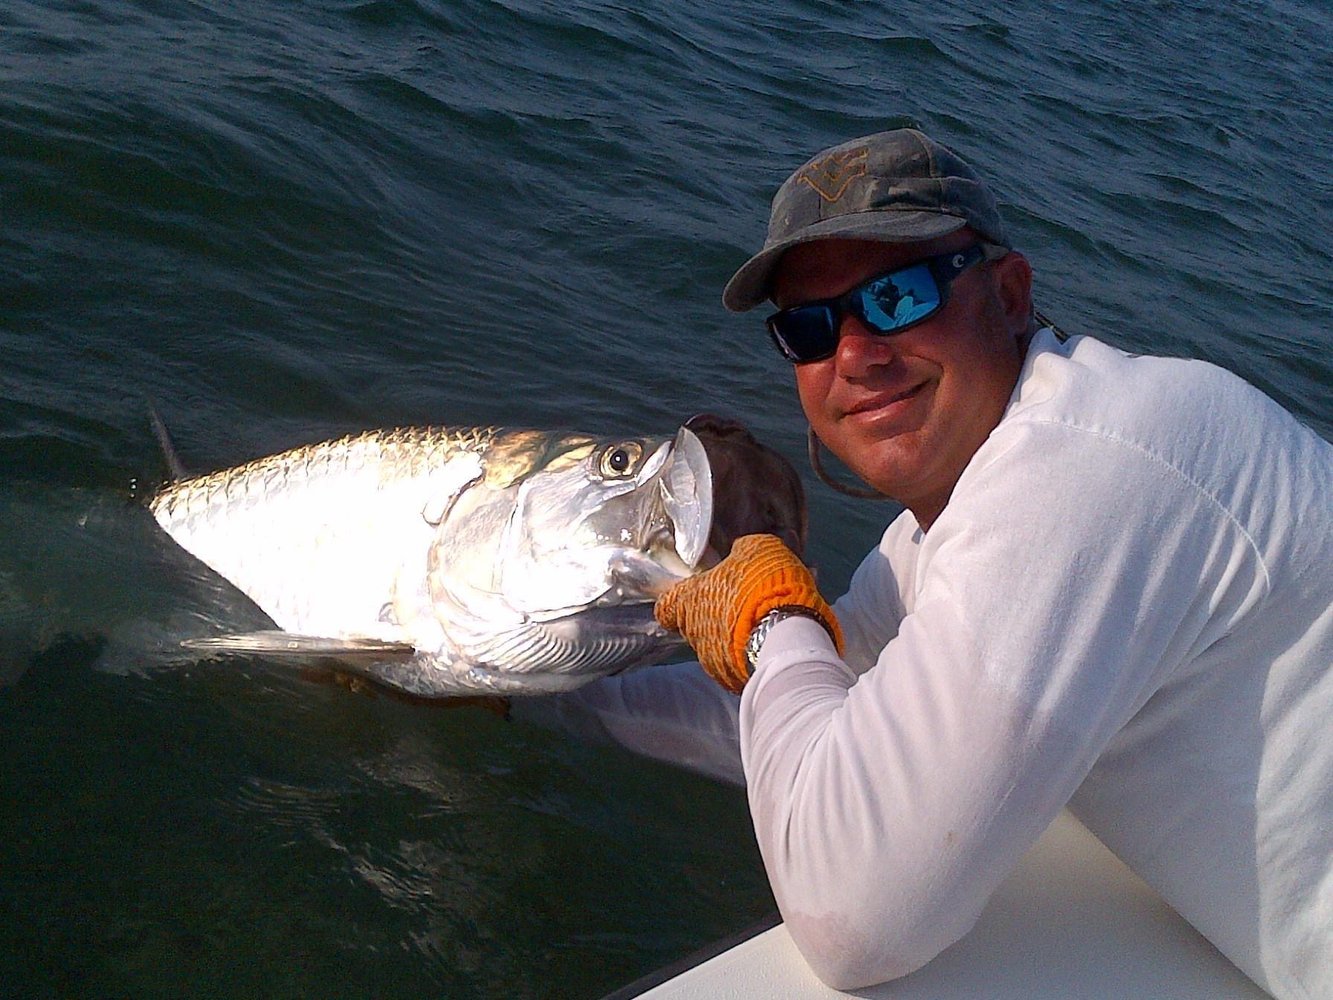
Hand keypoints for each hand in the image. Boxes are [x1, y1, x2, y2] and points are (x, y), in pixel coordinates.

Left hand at [655, 534, 842, 692]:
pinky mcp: (734, 681)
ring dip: (736, 637)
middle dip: (717, 616)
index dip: (678, 600)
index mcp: (689, 601)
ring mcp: (713, 662)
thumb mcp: (757, 549)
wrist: (786, 636)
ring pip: (719, 647)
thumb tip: (740, 551)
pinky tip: (774, 643)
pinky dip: (752, 655)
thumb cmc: (763, 587)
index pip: (665, 606)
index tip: (693, 594)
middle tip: (745, 604)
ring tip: (767, 623)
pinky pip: (739, 665)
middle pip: (696, 625)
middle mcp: (694, 634)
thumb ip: (741, 551)